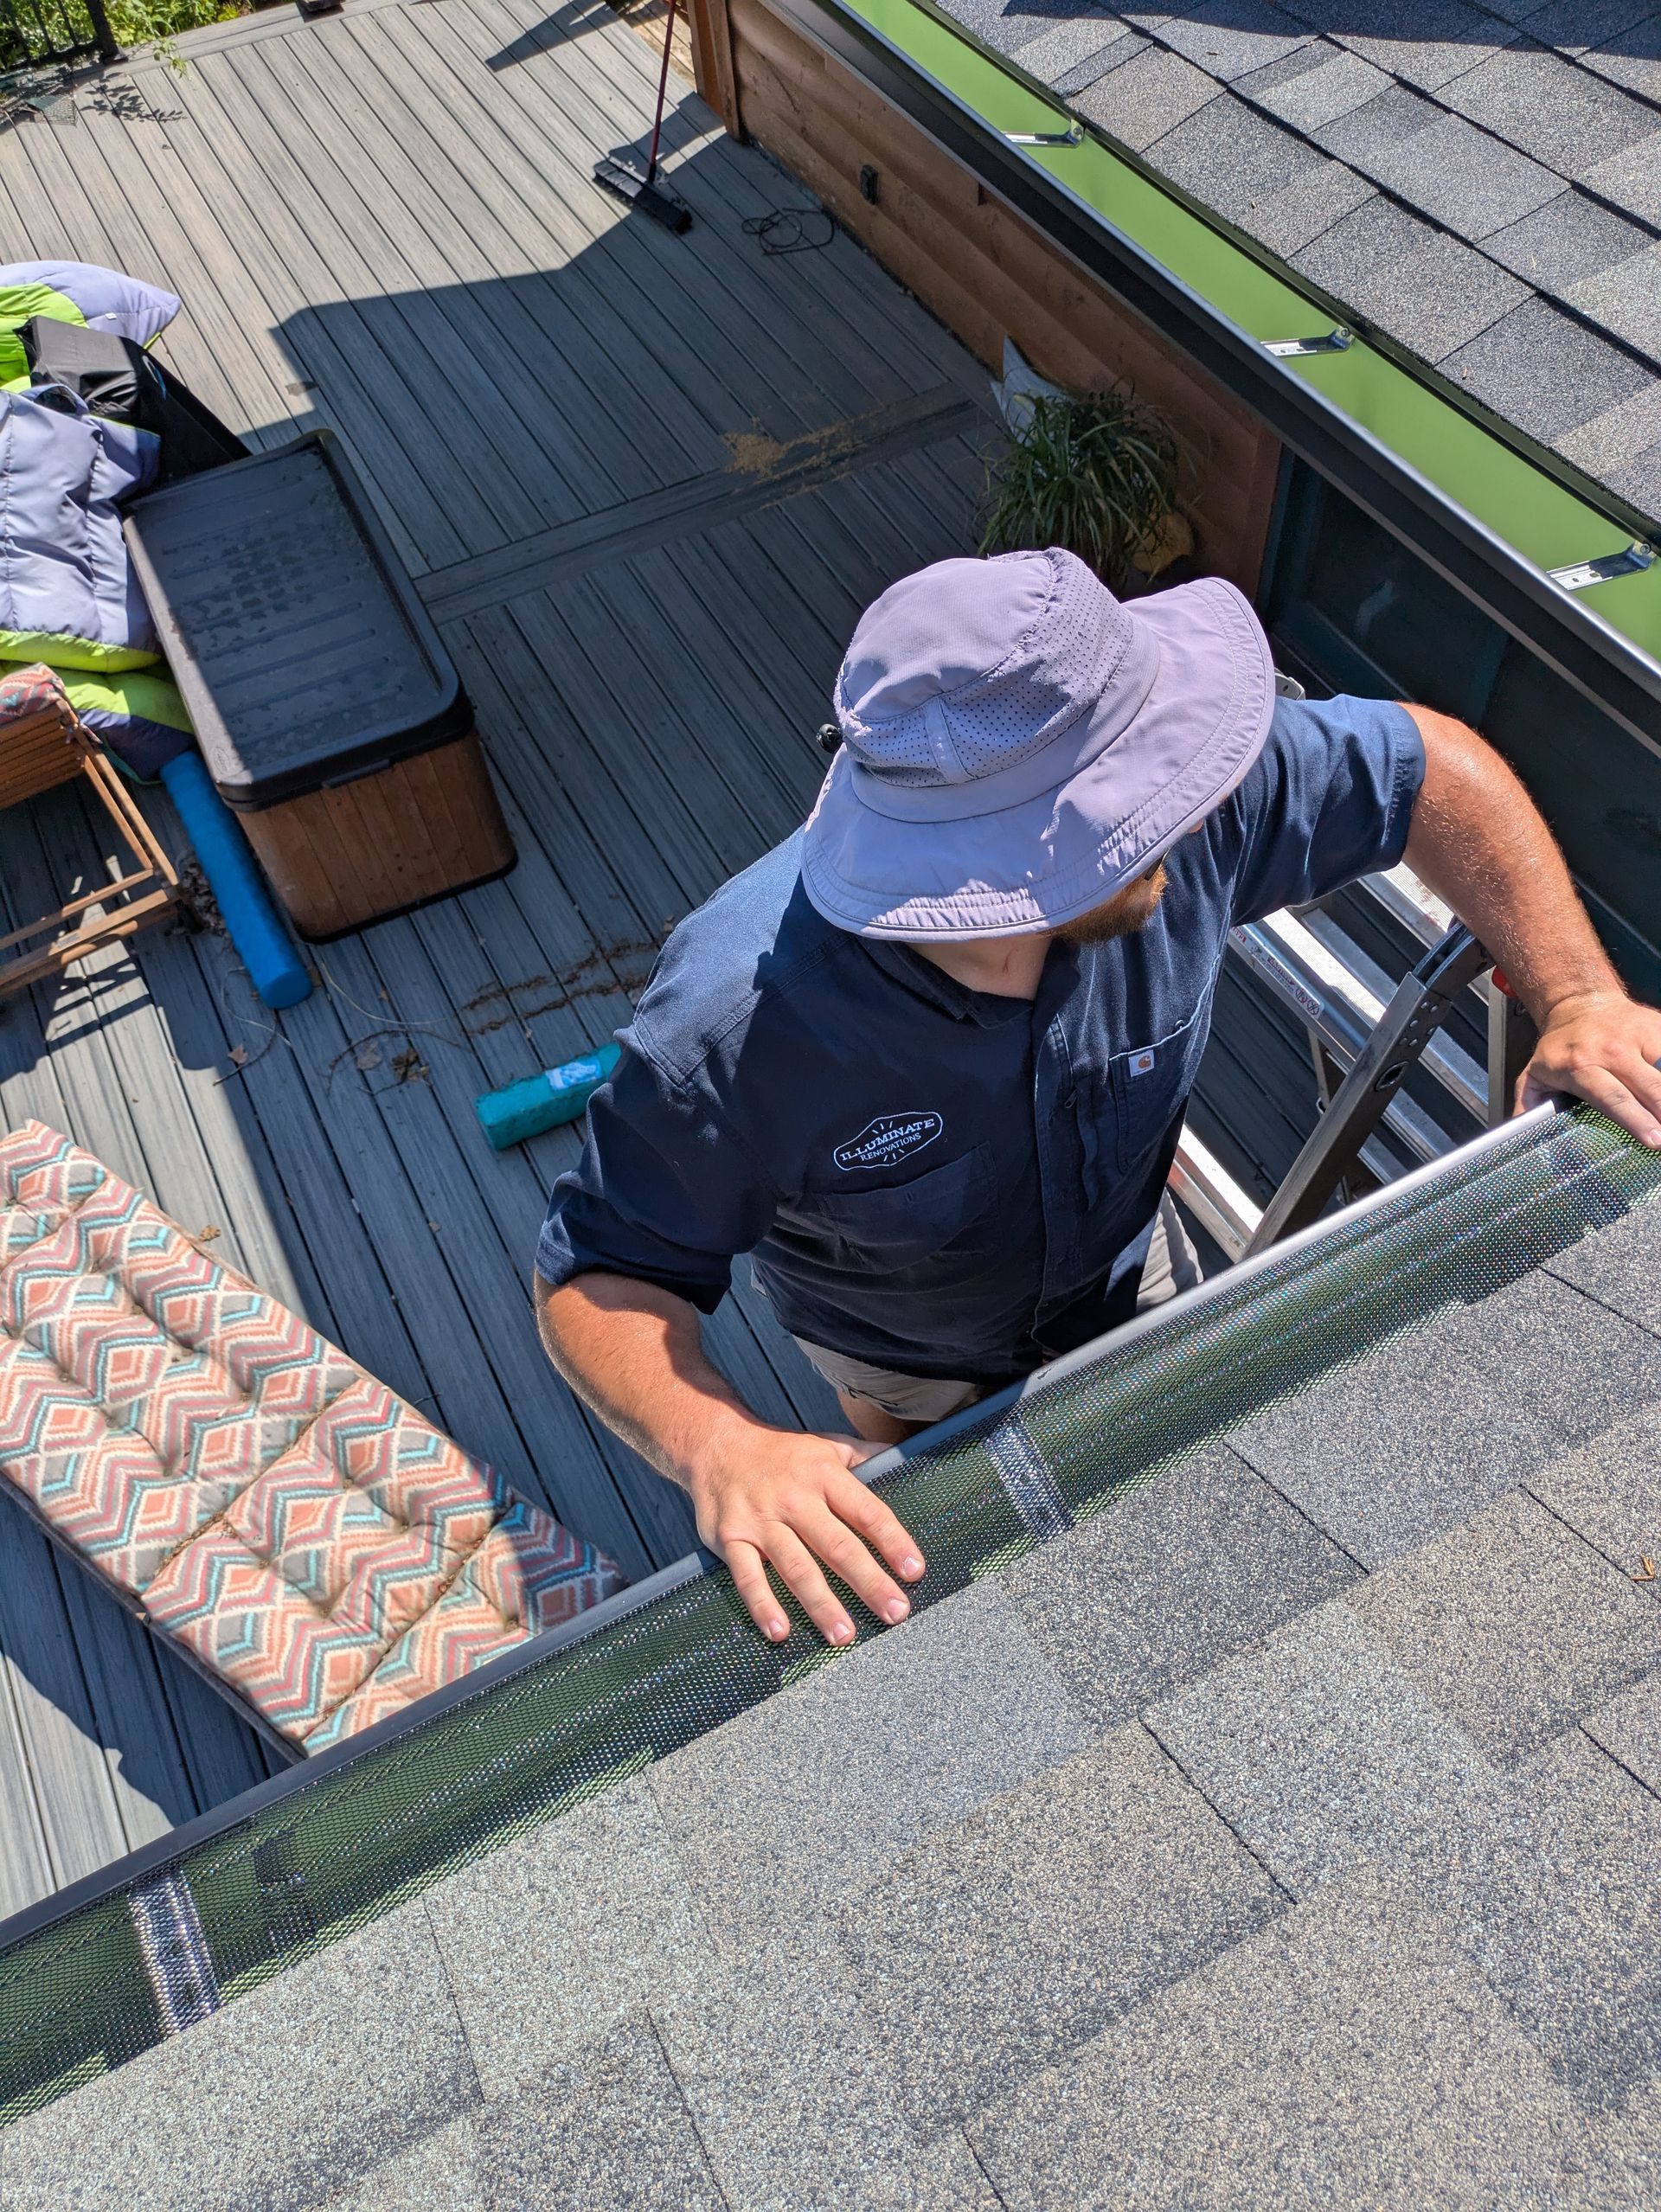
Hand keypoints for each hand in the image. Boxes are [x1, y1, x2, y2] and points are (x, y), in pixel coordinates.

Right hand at [686, 1424, 925, 1644]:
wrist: (715, 1443)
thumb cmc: (781, 1452)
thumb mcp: (827, 1444)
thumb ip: (866, 1456)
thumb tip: (906, 1458)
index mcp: (824, 1475)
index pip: (866, 1511)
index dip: (893, 1541)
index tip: (914, 1571)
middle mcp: (794, 1498)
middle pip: (837, 1545)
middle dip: (868, 1582)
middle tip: (895, 1613)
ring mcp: (761, 1519)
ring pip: (796, 1567)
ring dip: (821, 1604)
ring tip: (844, 1635)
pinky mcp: (730, 1538)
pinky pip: (748, 1576)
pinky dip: (762, 1604)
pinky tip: (780, 1631)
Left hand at [1518, 989, 1660, 1146]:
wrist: (1580, 1003)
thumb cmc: (1560, 1046)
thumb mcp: (1535, 1075)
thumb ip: (1527, 1106)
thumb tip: (1517, 1136)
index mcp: (1582, 1066)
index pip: (1612, 1097)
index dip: (1634, 1119)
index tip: (1652, 1140)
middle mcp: (1613, 1051)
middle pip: (1648, 1087)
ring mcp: (1638, 1038)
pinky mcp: (1658, 1028)